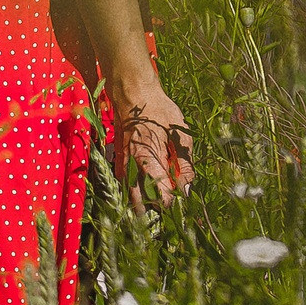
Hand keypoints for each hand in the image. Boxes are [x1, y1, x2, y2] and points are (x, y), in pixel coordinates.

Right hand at [109, 79, 193, 205]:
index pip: (160, 197)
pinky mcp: (119, 161)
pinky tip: (144, 188)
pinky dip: (134, 190)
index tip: (180, 198)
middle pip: (141, 203)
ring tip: (156, 203)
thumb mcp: (180, 135)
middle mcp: (132, 168)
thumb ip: (184, 165)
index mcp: (149, 162)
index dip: (172, 201)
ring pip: (130, 195)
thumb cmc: (160, 112)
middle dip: (154, 209)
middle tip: (167, 207)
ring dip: (142, 202)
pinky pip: (125, 183)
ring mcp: (122, 165)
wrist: (134, 94)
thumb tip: (186, 190)